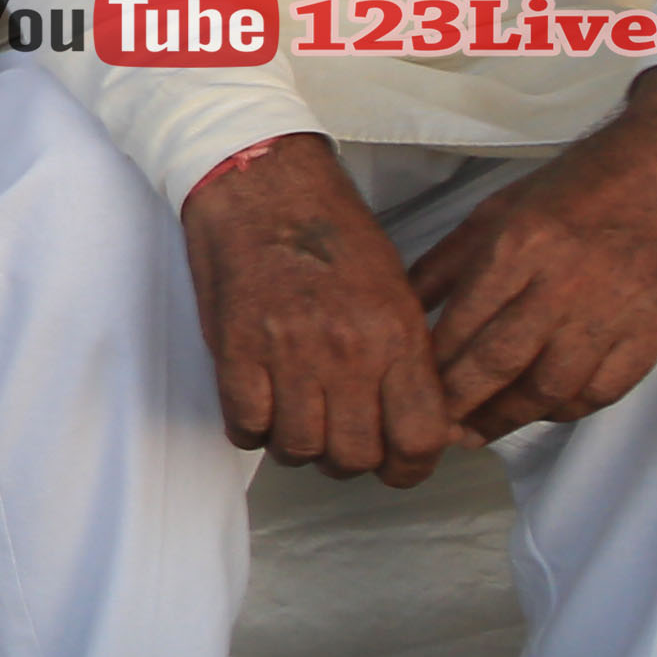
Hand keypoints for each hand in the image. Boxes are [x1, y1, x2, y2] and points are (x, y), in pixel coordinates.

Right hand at [179, 134, 451, 481]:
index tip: (399, 467)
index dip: (410, 470)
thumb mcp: (397, 291)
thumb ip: (409, 360)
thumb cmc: (333, 234)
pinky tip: (260, 409)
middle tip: (342, 444)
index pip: (419, 438)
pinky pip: (245, 426)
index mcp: (395, 335)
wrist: (262, 187)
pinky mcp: (234, 350)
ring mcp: (286, 353)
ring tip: (298, 425)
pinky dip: (253, 431)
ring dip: (301, 449)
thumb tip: (422, 422)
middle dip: (352, 463)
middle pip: (356, 455)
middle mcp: (345, 351)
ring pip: (300, 449)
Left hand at [410, 66, 656, 438]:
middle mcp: (566, 283)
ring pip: (552, 388)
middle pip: (500, 365)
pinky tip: (541, 410)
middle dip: (461, 406)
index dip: (433, 370)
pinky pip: (605, 389)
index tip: (409, 393)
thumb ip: (449, 262)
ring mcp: (617, 311)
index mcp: (520, 246)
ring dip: (510, 419)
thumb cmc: (582, 184)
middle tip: (434, 432)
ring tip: (479, 431)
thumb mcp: (501, 207)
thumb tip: (399, 307)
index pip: (463, 326)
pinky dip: (567, 408)